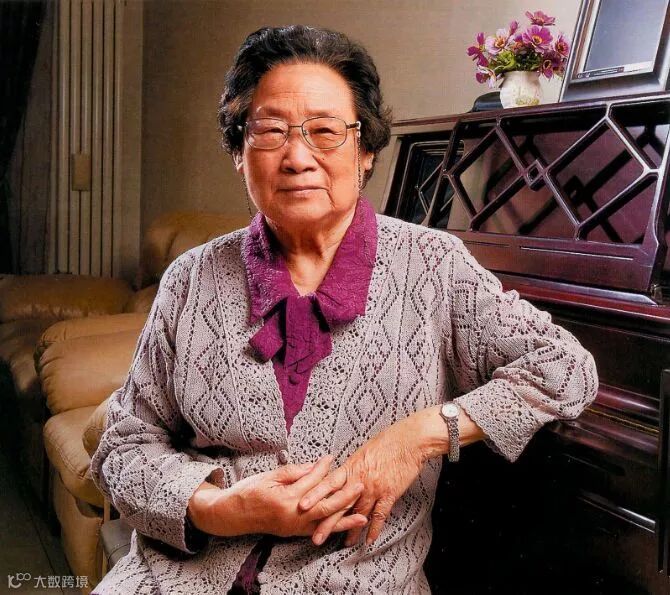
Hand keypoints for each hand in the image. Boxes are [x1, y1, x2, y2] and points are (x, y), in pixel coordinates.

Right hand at [187, 455, 367, 538]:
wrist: (231, 515)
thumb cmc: (247, 492)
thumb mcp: (268, 476)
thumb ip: (293, 472)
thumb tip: (314, 466)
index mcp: (285, 498)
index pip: (311, 481)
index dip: (322, 468)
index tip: (332, 457)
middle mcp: (292, 515)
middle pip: (324, 505)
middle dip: (344, 495)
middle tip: (359, 482)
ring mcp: (293, 527)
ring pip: (324, 521)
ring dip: (344, 516)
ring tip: (363, 510)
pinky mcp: (293, 532)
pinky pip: (317, 531)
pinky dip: (332, 529)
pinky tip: (345, 525)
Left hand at [298, 416, 426, 547]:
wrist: (409, 440)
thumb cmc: (388, 441)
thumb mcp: (364, 451)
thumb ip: (352, 466)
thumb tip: (342, 474)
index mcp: (351, 466)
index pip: (328, 483)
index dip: (314, 495)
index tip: (301, 506)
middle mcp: (360, 479)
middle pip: (339, 504)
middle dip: (326, 522)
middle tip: (315, 537)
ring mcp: (374, 487)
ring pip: (358, 513)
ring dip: (350, 530)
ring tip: (343, 543)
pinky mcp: (390, 493)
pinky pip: (380, 515)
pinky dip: (374, 528)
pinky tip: (369, 540)